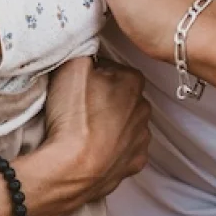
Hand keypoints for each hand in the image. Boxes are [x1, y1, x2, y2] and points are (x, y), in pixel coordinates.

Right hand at [34, 56, 149, 204]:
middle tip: (79, 104)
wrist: (71, 168)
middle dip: (104, 97)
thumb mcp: (72, 66)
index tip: (79, 81)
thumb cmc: (74, 117)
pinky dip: (112, 148)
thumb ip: (85, 49)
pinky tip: (93, 147)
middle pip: (121, 95)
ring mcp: (140, 139)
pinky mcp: (134, 164)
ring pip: (125, 123)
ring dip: (109, 124)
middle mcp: (143, 109)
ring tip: (83, 128)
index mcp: (132, 82)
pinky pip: (124, 150)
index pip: (114, 68)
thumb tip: (88, 46)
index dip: (94, 72)